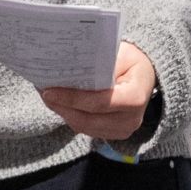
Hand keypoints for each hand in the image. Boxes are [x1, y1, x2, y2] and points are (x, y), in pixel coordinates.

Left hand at [42, 42, 157, 143]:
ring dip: (63, 113)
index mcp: (135, 97)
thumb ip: (99, 64)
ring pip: (84, 127)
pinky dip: (72, 117)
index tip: (49, 91)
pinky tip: (61, 104)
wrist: (146, 76)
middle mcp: (131, 119)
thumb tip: (68, 69)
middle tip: (43, 93)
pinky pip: (87, 130)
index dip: (71, 99)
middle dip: (62, 107)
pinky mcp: (115, 135)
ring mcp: (123, 130)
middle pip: (87, 119)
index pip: (98, 102)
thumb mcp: (121, 54)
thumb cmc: (132, 62)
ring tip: (48, 97)